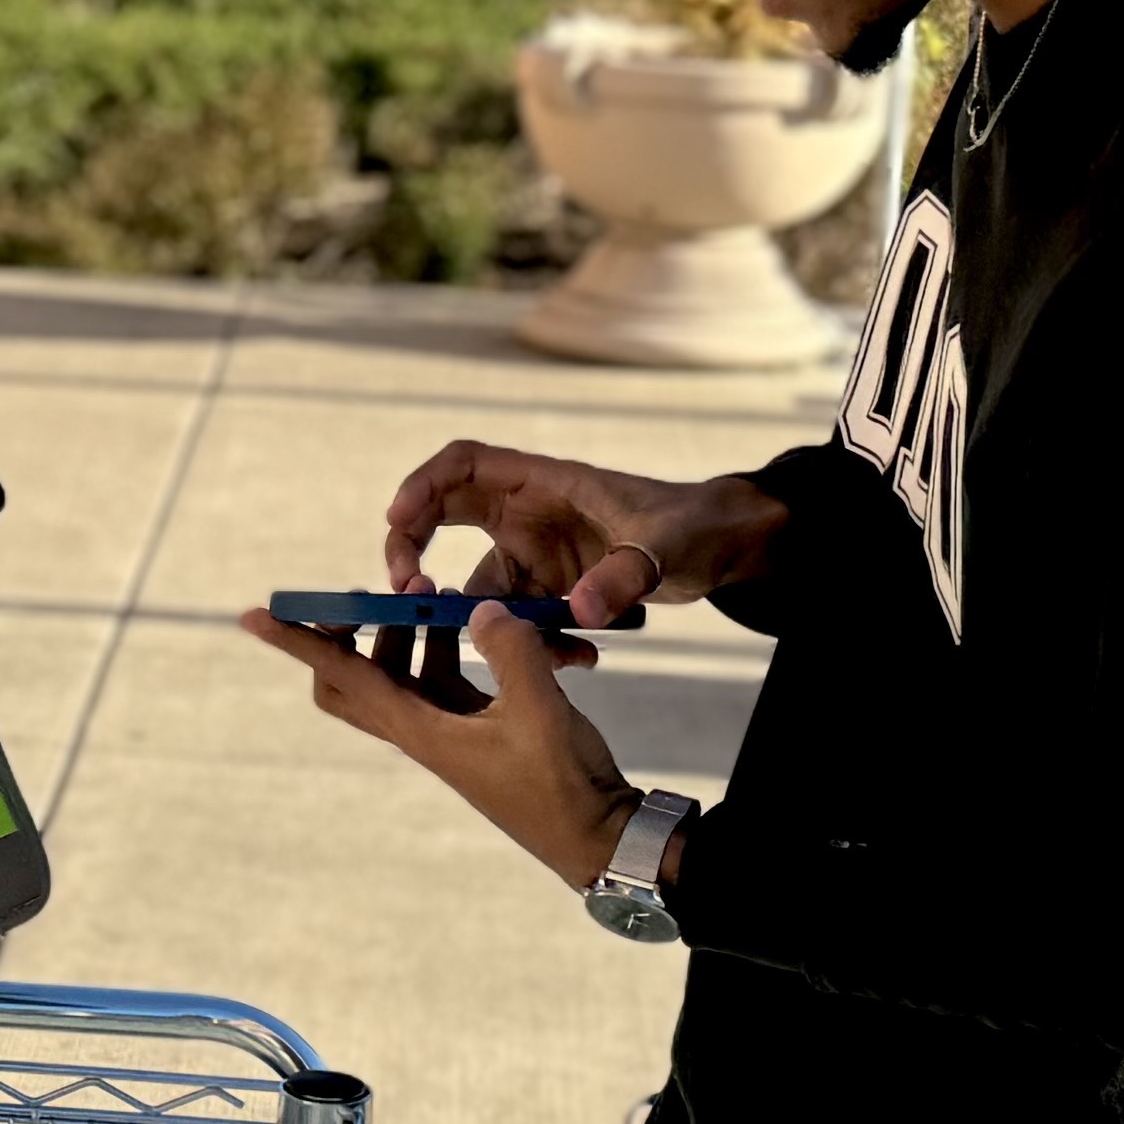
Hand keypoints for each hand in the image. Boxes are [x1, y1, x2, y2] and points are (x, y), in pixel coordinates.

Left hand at [245, 600, 637, 894]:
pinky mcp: (477, 729)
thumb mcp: (540, 710)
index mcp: (418, 730)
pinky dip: (449, 646)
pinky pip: (443, 678)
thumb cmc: (563, 784)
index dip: (297, 642)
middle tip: (373, 595)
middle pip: (351, 679)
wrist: (595, 835)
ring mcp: (446, 730)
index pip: (342, 675)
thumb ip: (510, 651)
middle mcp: (420, 731)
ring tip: (439, 589)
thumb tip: (480, 609)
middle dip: (351, 632)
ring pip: (400, 673)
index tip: (253, 614)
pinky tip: (479, 619)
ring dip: (410, 631)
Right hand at [379, 441, 786, 627]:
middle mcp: (527, 514)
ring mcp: (536, 554)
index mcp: (544, 482)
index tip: (399, 521)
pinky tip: (582, 659)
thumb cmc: (696, 525)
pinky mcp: (552, 591)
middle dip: (414, 553)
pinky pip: (521, 621)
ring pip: (481, 589)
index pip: (464, 465)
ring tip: (542, 651)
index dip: (423, 485)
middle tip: (408, 595)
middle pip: (442, 518)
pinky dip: (539, 645)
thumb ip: (626, 576)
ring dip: (491, 623)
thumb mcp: (667, 547)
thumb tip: (578, 614)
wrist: (724, 548)